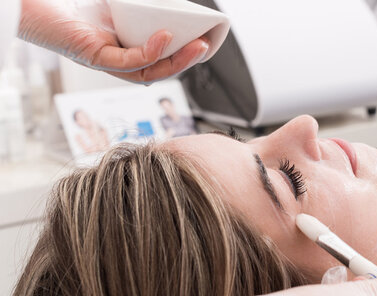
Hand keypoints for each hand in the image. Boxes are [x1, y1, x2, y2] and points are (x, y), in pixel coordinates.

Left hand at [19, 0, 208, 82]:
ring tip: (196, 47)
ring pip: (151, 72)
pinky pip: (131, 62)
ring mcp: (109, 61)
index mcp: (126, 47)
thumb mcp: (119, 4)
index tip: (202, 42)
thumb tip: (167, 0)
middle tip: (206, 46)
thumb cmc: (71, 5)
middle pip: (161, 68)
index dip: (184, 54)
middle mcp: (119, 58)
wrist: (34, 4)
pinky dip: (151, 52)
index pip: (161, 58)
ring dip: (177, 61)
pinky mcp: (97, 58)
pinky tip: (164, 37)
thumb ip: (141, 6)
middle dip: (188, 60)